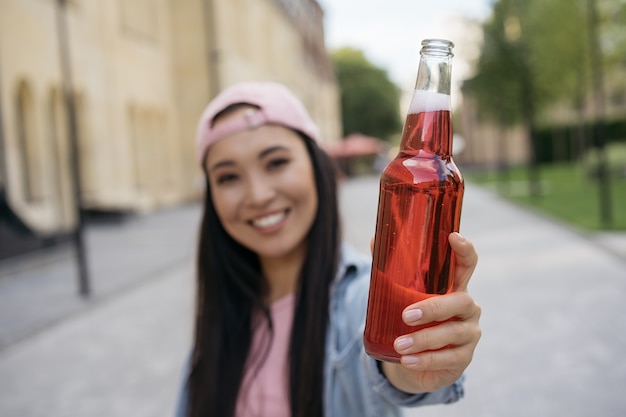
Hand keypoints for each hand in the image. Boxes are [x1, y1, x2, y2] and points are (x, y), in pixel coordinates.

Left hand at [380, 232, 481, 393]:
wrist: (413, 359)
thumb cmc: (411, 320)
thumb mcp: (401, 295)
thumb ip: (391, 270)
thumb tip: (373, 240)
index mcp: (454, 286)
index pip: (466, 263)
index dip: (464, 250)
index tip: (453, 237)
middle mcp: (466, 307)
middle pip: (460, 301)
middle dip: (433, 308)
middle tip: (406, 315)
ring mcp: (469, 333)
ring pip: (452, 333)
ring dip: (424, 339)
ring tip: (399, 345)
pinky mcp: (463, 358)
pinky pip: (448, 359)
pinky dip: (426, 360)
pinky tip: (408, 360)